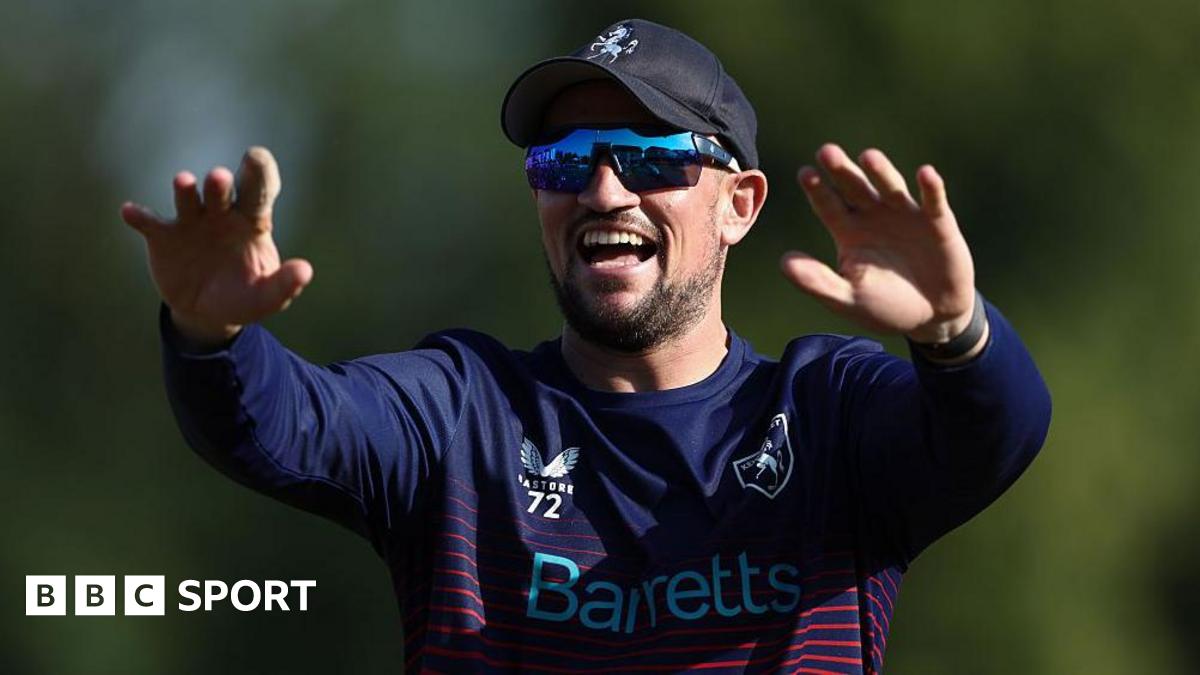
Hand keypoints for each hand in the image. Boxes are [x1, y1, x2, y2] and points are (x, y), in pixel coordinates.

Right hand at [120, 147, 312, 346]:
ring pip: (188, 200)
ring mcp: (191, 222)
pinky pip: (150, 223)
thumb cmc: (244, 295)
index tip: (255, 158)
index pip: (259, 191)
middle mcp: (222, 214)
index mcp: (252, 221)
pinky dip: (140, 217)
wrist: (207, 312)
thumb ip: (285, 284)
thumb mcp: (267, 296)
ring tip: (183, 182)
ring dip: (185, 191)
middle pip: (223, 192)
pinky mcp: (163, 237)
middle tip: (219, 177)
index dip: (259, 173)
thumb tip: (305, 270)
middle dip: (220, 184)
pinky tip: (131, 213)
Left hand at [781, 144, 976, 345]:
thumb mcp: (846, 299)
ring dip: (880, 172)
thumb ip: (817, 281)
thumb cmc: (884, 307)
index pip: (827, 205)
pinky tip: (925, 174)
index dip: (816, 190)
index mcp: (848, 231)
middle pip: (853, 187)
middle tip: (826, 152)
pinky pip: (933, 201)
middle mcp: (873, 216)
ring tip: (868, 157)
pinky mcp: (937, 223)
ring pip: (889, 187)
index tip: (804, 173)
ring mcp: (905, 215)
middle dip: (841, 170)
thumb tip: (783, 263)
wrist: (931, 317)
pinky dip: (931, 188)